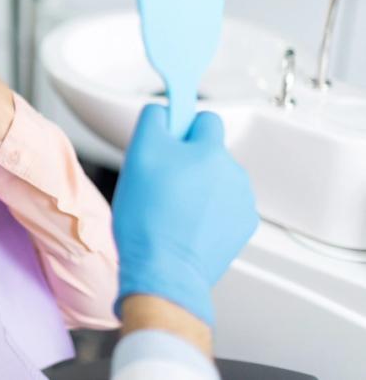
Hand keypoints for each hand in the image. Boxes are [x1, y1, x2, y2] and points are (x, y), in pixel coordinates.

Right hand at [113, 104, 258, 326]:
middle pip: (209, 152)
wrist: (163, 269)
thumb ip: (155, 120)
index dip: (182, 129)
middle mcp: (233, 172)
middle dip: (189, 161)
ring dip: (199, 187)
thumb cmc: (147, 216)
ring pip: (217, 180)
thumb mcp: (138, 153)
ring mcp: (241, 202)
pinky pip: (224, 207)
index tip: (168, 142)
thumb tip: (165, 111)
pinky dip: (208, 212)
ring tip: (172, 208)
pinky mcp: (242, 228)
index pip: (204, 119)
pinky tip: (187, 225)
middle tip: (161, 182)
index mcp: (210, 150)